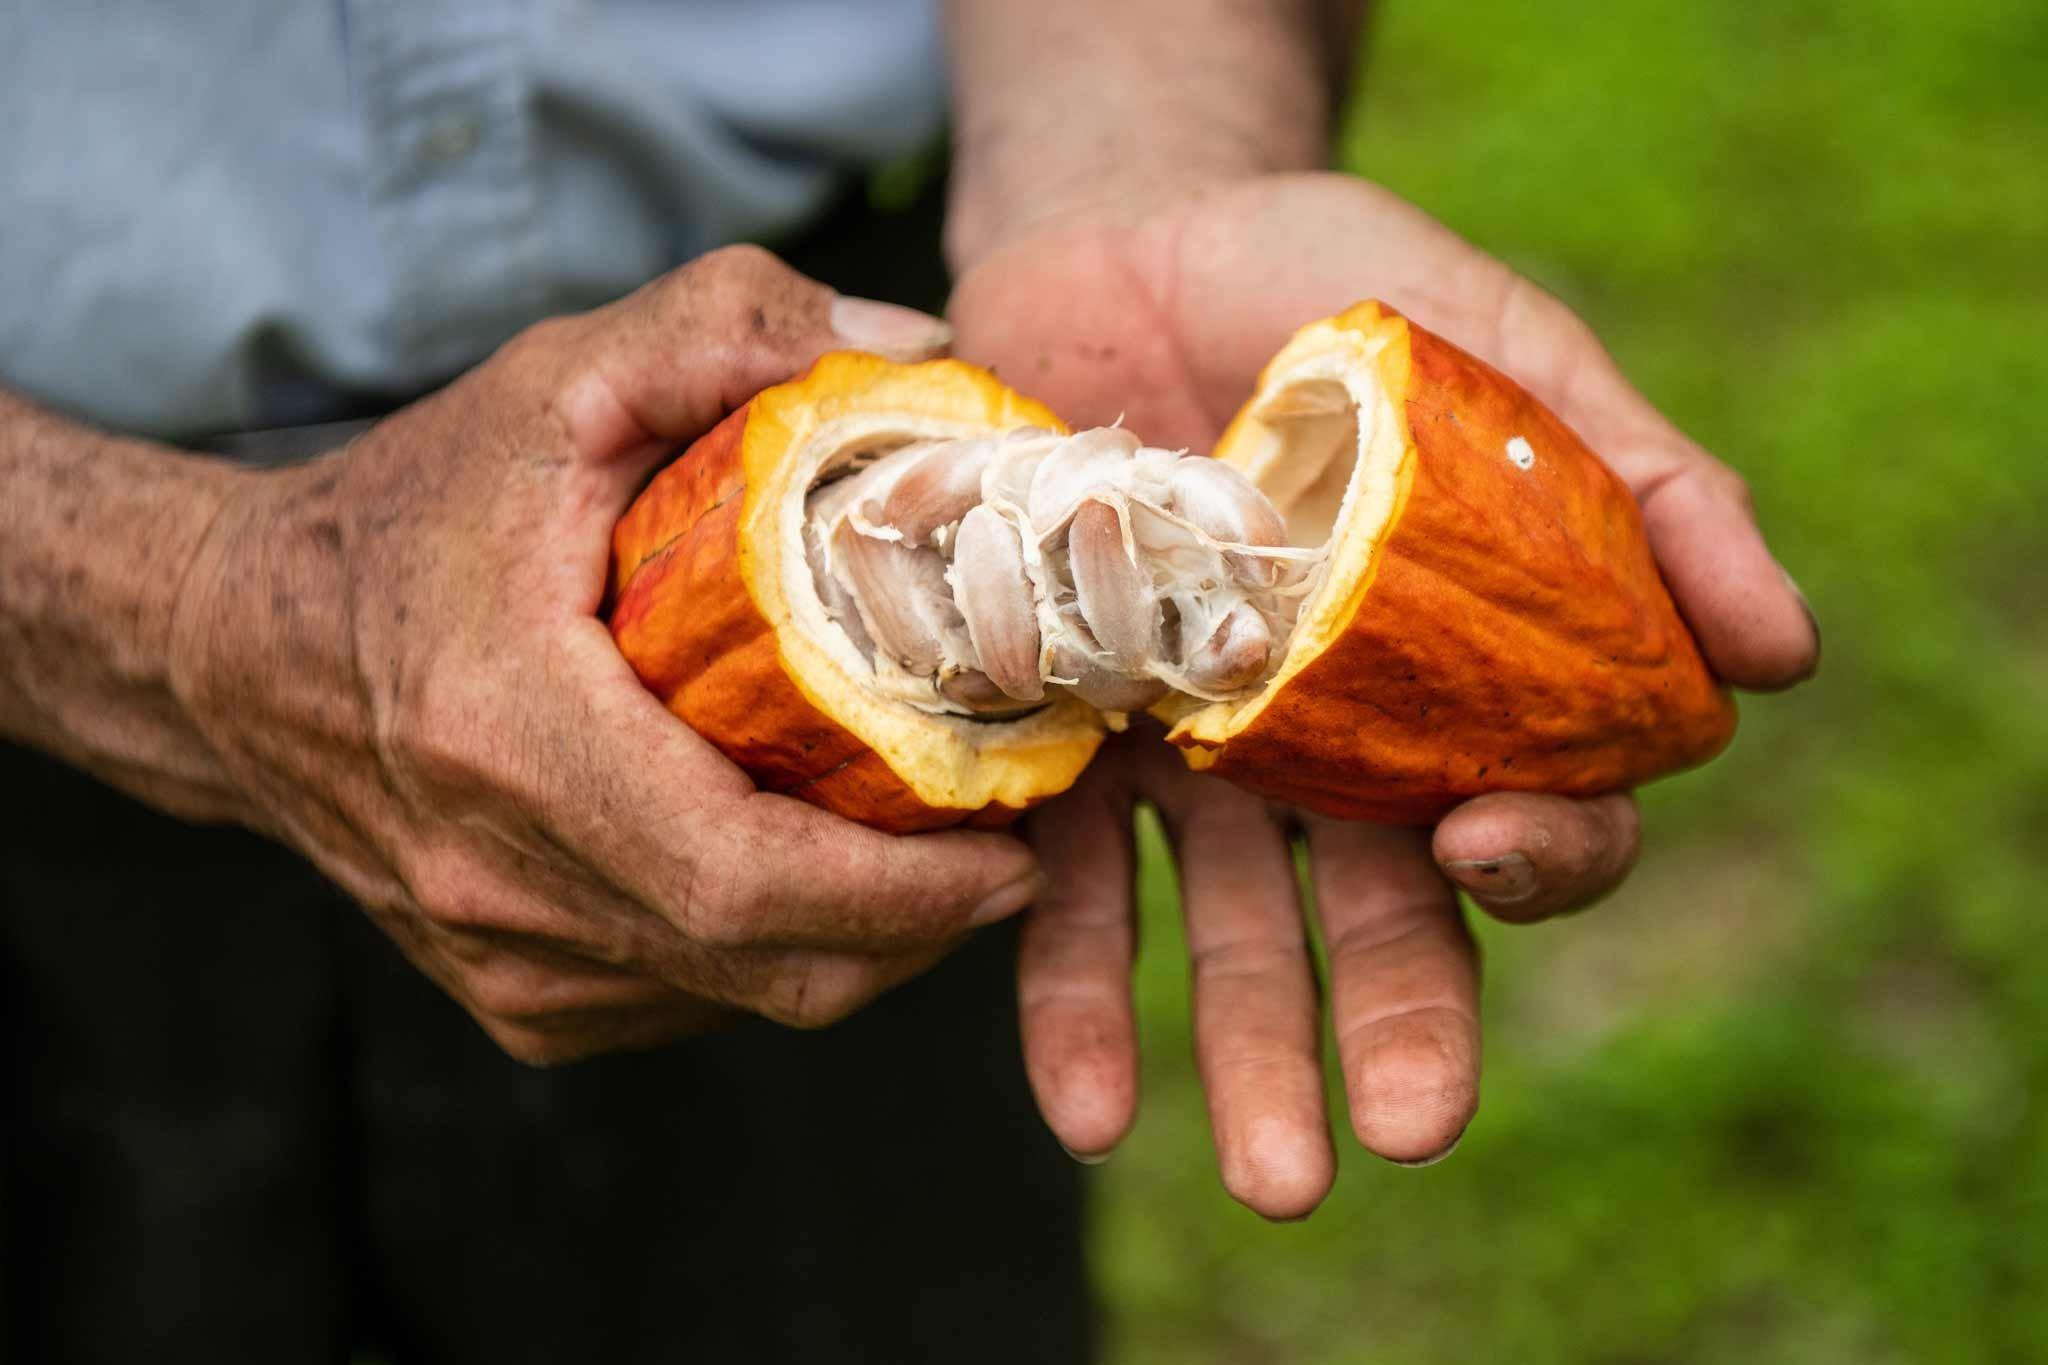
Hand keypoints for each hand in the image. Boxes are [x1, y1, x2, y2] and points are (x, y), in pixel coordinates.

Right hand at [168, 246, 1040, 1063]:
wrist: (234, 652)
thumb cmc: (403, 517)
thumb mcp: (554, 382)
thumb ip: (723, 326)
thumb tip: (914, 348)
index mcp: (509, 738)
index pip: (737, 877)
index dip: (902, 891)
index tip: (1015, 853)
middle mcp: (499, 882)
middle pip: (769, 966)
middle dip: (923, 927)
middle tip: (1013, 846)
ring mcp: (503, 960)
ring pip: (743, 1000)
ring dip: (867, 944)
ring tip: (941, 851)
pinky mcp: (515, 996)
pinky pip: (692, 1002)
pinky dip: (782, 956)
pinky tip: (826, 877)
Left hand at [950, 172, 1819, 1212]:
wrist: (1117, 237)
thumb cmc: (1328, 285)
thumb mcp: (1505, 345)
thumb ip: (1645, 483)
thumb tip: (1784, 653)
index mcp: (1451, 674)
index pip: (1532, 810)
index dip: (1541, 855)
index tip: (1494, 849)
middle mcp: (1322, 744)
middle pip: (1377, 916)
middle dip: (1393, 1032)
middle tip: (1397, 1144)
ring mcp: (1186, 750)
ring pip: (1228, 930)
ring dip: (1243, 1055)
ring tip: (1264, 1177)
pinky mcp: (1059, 730)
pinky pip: (1065, 878)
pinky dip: (1073, 992)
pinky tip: (1090, 1107)